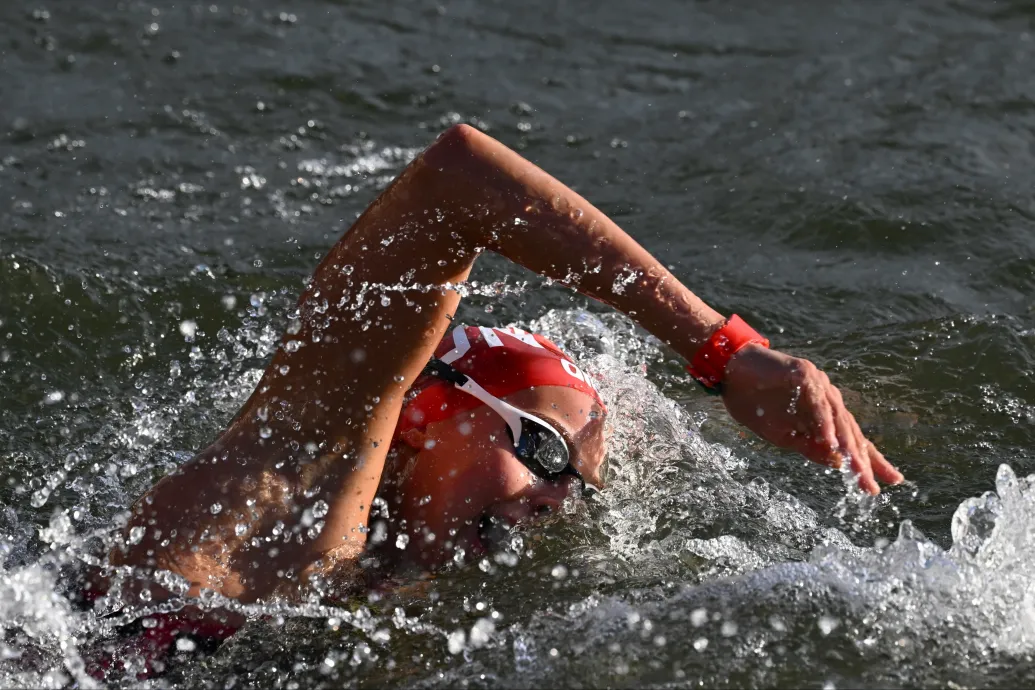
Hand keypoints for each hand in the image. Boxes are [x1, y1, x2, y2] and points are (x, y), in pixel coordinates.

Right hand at [720, 344, 903, 493]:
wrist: (730, 370)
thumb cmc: (755, 401)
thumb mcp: (782, 435)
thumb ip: (809, 447)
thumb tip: (838, 463)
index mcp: (824, 415)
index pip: (853, 440)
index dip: (872, 460)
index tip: (891, 481)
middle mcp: (828, 399)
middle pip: (851, 433)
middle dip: (863, 462)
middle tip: (871, 486)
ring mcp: (818, 385)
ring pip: (839, 419)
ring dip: (848, 447)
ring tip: (858, 472)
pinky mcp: (804, 374)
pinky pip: (817, 403)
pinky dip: (824, 423)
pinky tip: (830, 442)